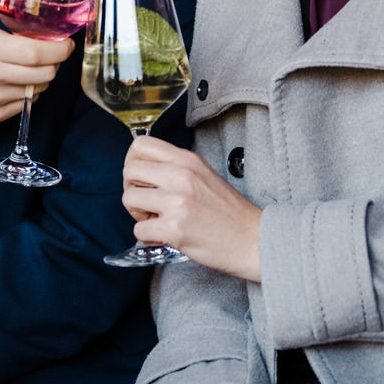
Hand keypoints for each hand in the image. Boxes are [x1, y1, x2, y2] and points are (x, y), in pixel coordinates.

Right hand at [0, 0, 72, 124]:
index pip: (35, 53)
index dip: (59, 49)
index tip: (66, 42)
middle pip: (42, 74)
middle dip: (56, 62)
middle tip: (56, 51)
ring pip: (36, 91)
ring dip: (45, 77)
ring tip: (37, 64)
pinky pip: (24, 105)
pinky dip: (30, 92)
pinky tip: (21, 79)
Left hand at [122, 135, 262, 281]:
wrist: (254, 240)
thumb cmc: (229, 212)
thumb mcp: (203, 175)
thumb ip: (176, 168)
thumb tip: (144, 172)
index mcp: (187, 160)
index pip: (140, 144)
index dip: (132, 161)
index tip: (141, 179)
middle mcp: (180, 176)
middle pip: (129, 170)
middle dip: (132, 189)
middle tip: (147, 203)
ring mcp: (177, 202)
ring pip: (129, 198)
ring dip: (138, 214)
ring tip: (157, 220)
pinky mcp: (175, 229)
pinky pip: (139, 230)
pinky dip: (148, 237)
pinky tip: (165, 237)